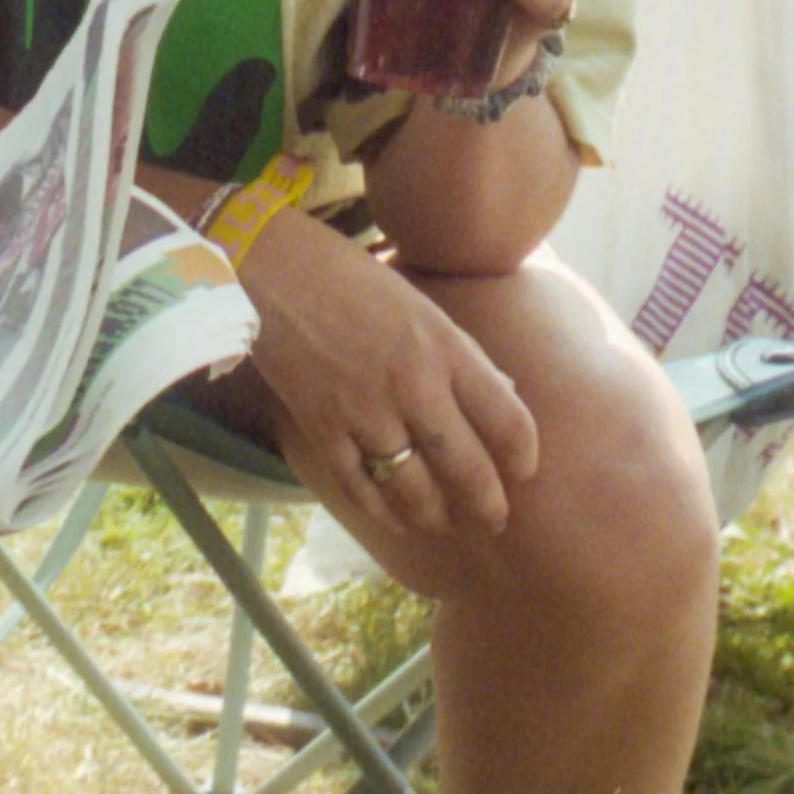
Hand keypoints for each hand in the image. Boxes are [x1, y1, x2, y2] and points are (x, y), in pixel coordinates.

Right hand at [238, 213, 537, 538]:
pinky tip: (395, 518)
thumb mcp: (422, 306)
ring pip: (414, 490)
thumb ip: (462, 355)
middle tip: (496, 522)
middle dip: (489, 505)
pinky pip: (359, 488)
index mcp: (446, 349)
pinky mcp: (322, 429)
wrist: (270, 270)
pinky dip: (381, 512)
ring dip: (436, 516)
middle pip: (467, 468)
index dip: (523, 457)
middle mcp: (413, 386)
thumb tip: (503, 395)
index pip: (508, 421)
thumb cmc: (349, 279)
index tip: (523, 472)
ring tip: (446, 523)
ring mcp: (365, 412)